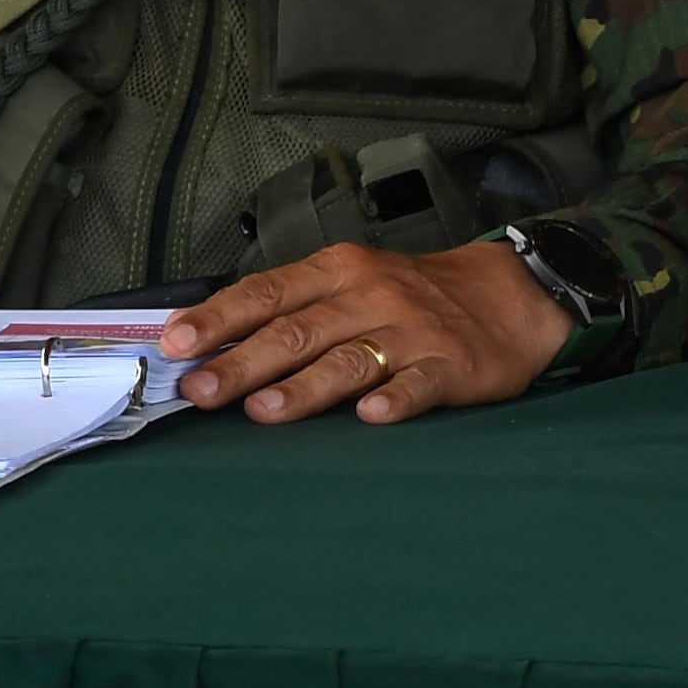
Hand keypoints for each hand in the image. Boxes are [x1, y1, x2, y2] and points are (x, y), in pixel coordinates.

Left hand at [157, 238, 574, 427]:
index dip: (219, 318)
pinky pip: (420, 385)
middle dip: (243, 363)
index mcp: (341, 271)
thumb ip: (292, 311)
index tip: (175, 343)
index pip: (268, 292)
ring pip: (350, 359)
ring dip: (304, 387)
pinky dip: (396, 399)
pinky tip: (371, 416)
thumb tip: (209, 347)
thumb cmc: (412, 296)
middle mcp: (372, 296)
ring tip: (262, 412)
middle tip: (198, 391)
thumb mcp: (353, 283)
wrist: (512, 294)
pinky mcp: (452, 366)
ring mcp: (414, 332)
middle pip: (298, 331)